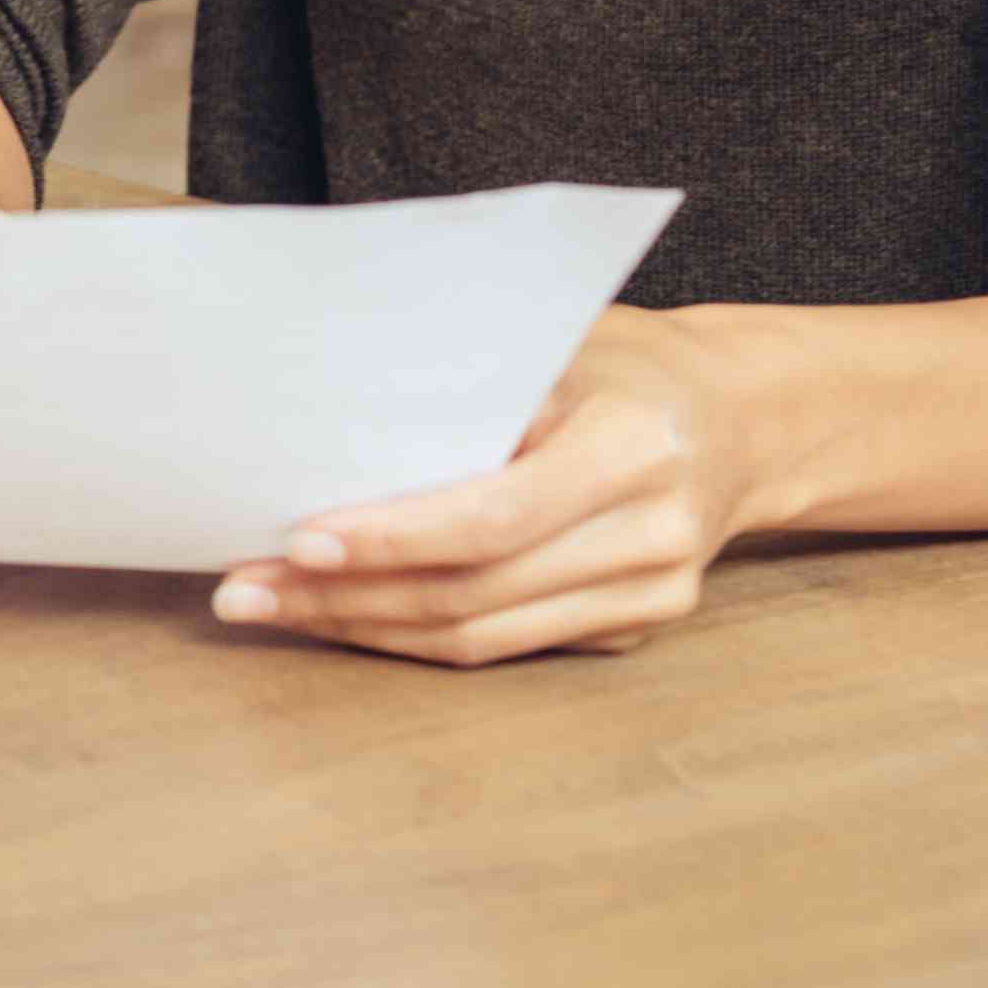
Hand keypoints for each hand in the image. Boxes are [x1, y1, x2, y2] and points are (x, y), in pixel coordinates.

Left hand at [211, 307, 761, 666]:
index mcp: (631, 445)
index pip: (494, 513)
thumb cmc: (623, 360)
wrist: (746, 419)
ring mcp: (651, 595)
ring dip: (364, 628)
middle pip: (475, 591)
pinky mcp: (634, 630)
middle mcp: (651, 533)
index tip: (297, 540)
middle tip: (241, 590)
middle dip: (345, 597)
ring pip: (483, 638)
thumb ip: (464, 384)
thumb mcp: (556, 340)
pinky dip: (415, 636)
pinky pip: (507, 647)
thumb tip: (321, 416)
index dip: (392, 537)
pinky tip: (345, 617)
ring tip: (269, 608)